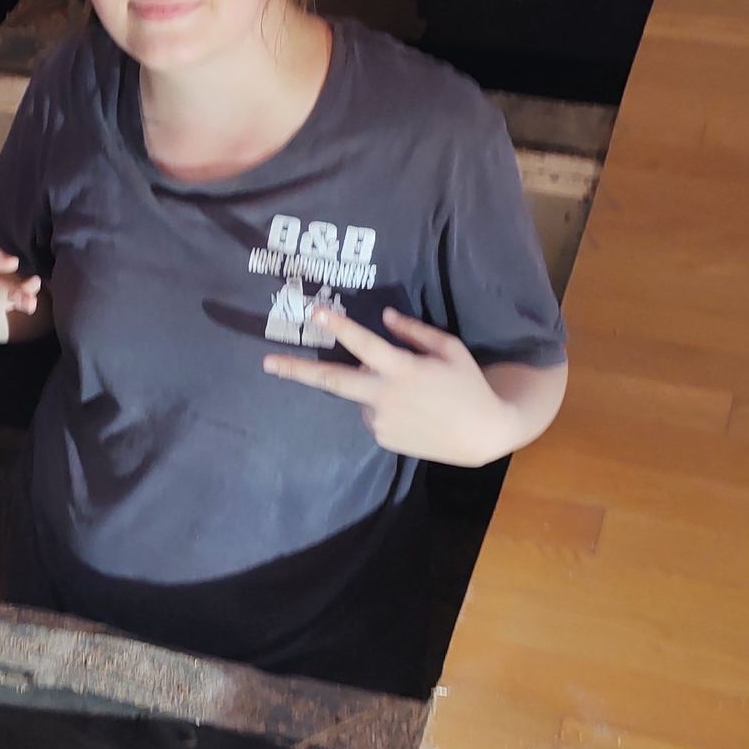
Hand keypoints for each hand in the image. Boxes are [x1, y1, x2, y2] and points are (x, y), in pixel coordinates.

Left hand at [264, 304, 513, 465]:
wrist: (482, 434)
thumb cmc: (469, 385)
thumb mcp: (450, 349)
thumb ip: (414, 331)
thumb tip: (383, 317)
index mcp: (401, 369)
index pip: (363, 343)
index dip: (337, 325)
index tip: (313, 311)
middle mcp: (383, 395)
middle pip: (331, 381)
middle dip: (295, 371)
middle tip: (266, 363)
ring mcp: (380, 420)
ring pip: (360, 395)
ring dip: (372, 387)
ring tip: (412, 393)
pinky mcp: (382, 437)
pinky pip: (373, 414)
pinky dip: (383, 406)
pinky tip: (413, 410)